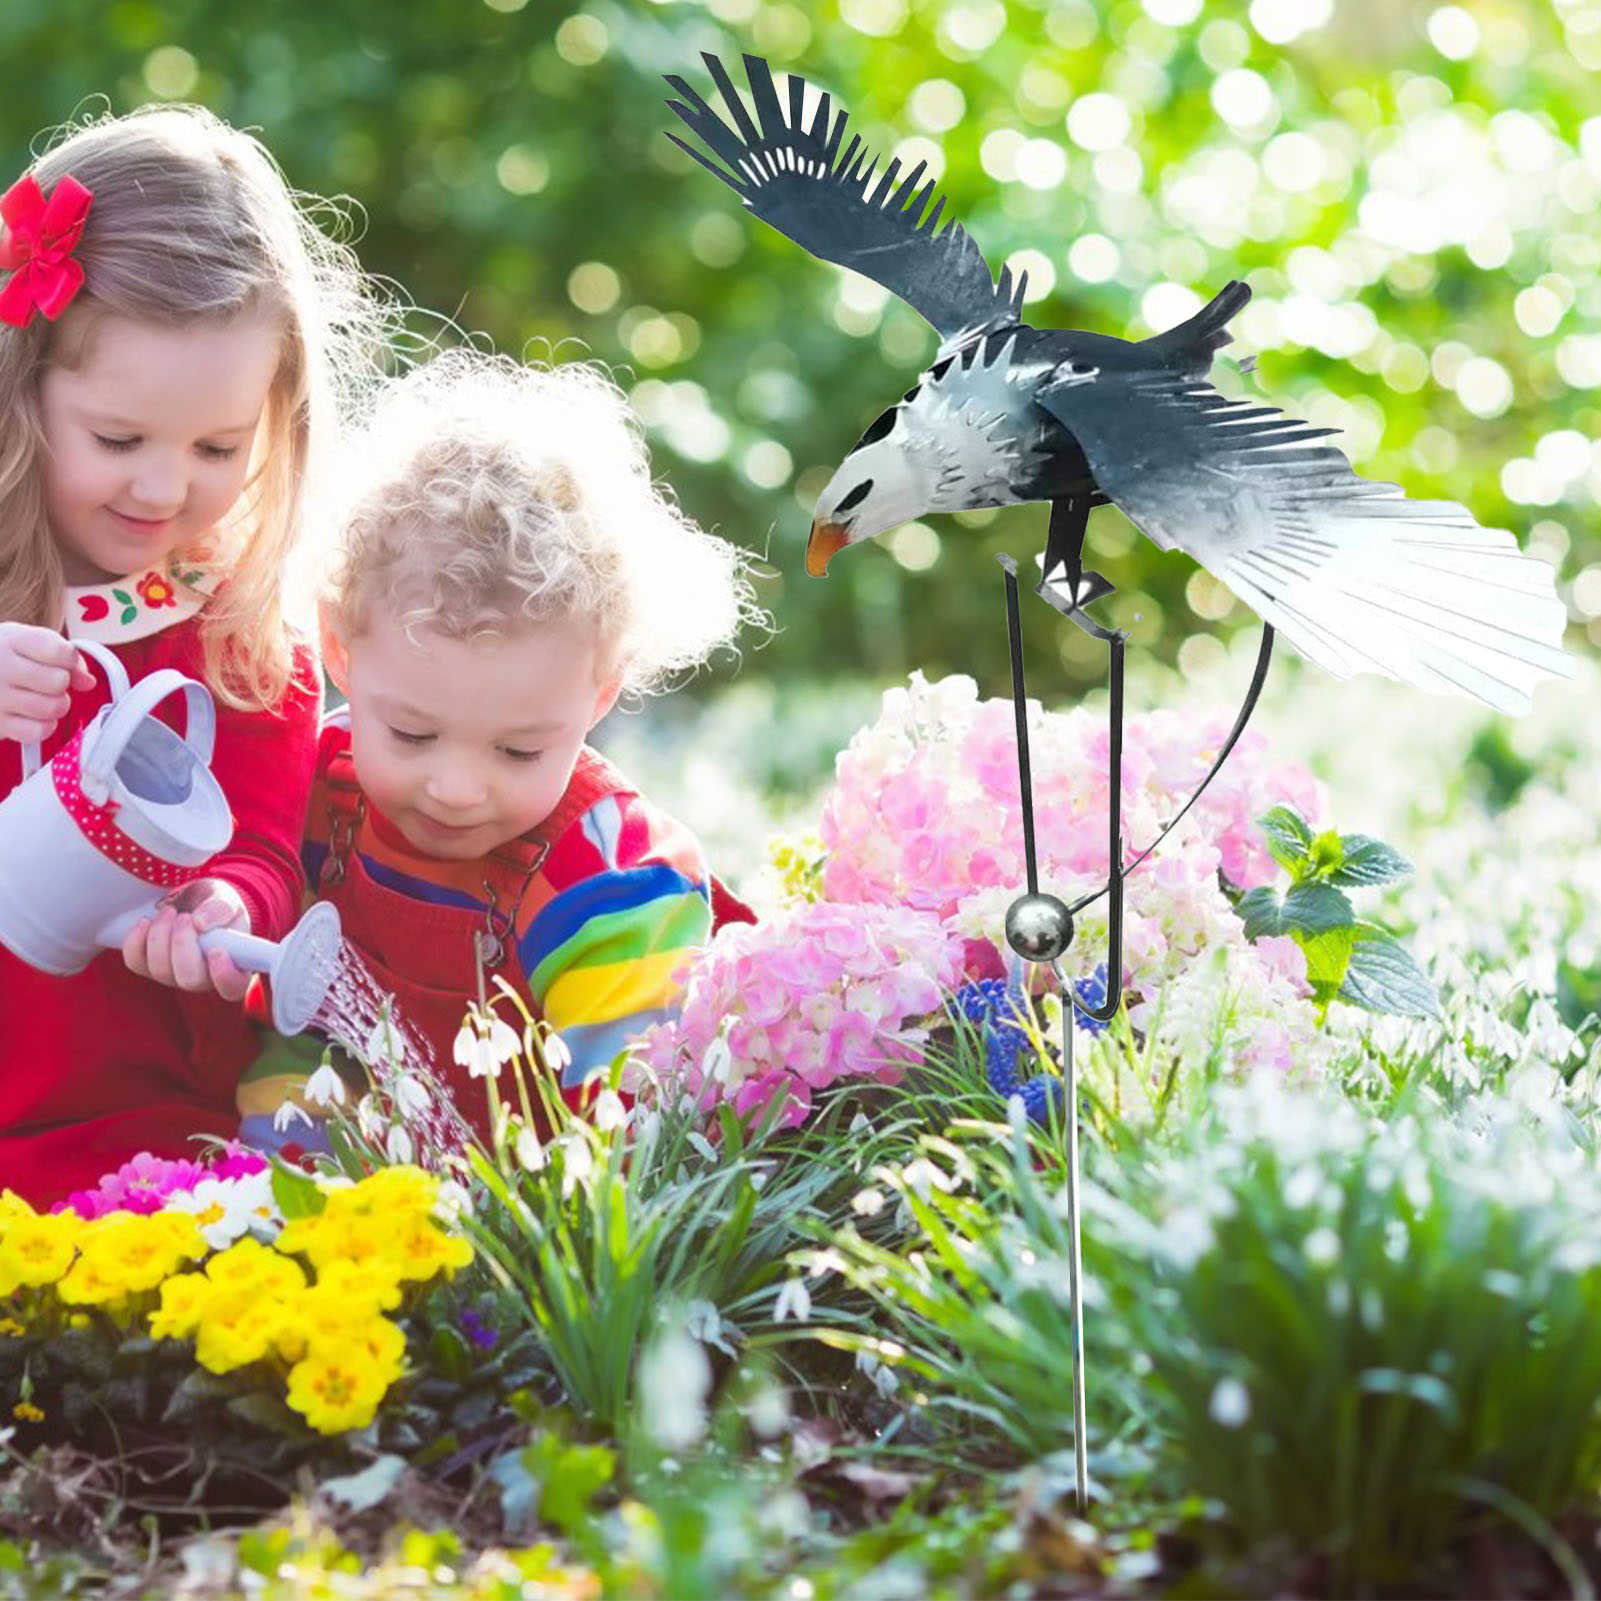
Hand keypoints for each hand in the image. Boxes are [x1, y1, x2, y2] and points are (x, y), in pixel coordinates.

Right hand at [0, 621, 94, 746]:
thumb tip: (88, 682)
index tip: (59, 661)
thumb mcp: (33, 643)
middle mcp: (0, 668)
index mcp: (12, 641)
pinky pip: (38, 731)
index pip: (59, 652)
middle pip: (58, 682)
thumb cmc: (9, 656)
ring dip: (57, 706)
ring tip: (43, 698)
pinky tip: (34, 716)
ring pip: (52, 708)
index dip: (68, 659)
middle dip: (62, 684)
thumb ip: (66, 656)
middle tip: (50, 683)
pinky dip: (44, 726)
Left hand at [122, 877, 251, 1000]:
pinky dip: (136, 939)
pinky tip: (146, 921)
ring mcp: (174, 977)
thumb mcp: (227, 900)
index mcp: (234, 967)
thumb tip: (200, 923)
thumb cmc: (216, 906)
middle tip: (185, 918)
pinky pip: (135, 962)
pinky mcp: (148, 968)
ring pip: (160, 970)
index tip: (218, 950)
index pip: (233, 988)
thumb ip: (221, 909)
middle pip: (190, 980)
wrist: (191, 902)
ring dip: (161, 934)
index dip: (224, 976)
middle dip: (183, 944)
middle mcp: (204, 980)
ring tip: (171, 912)